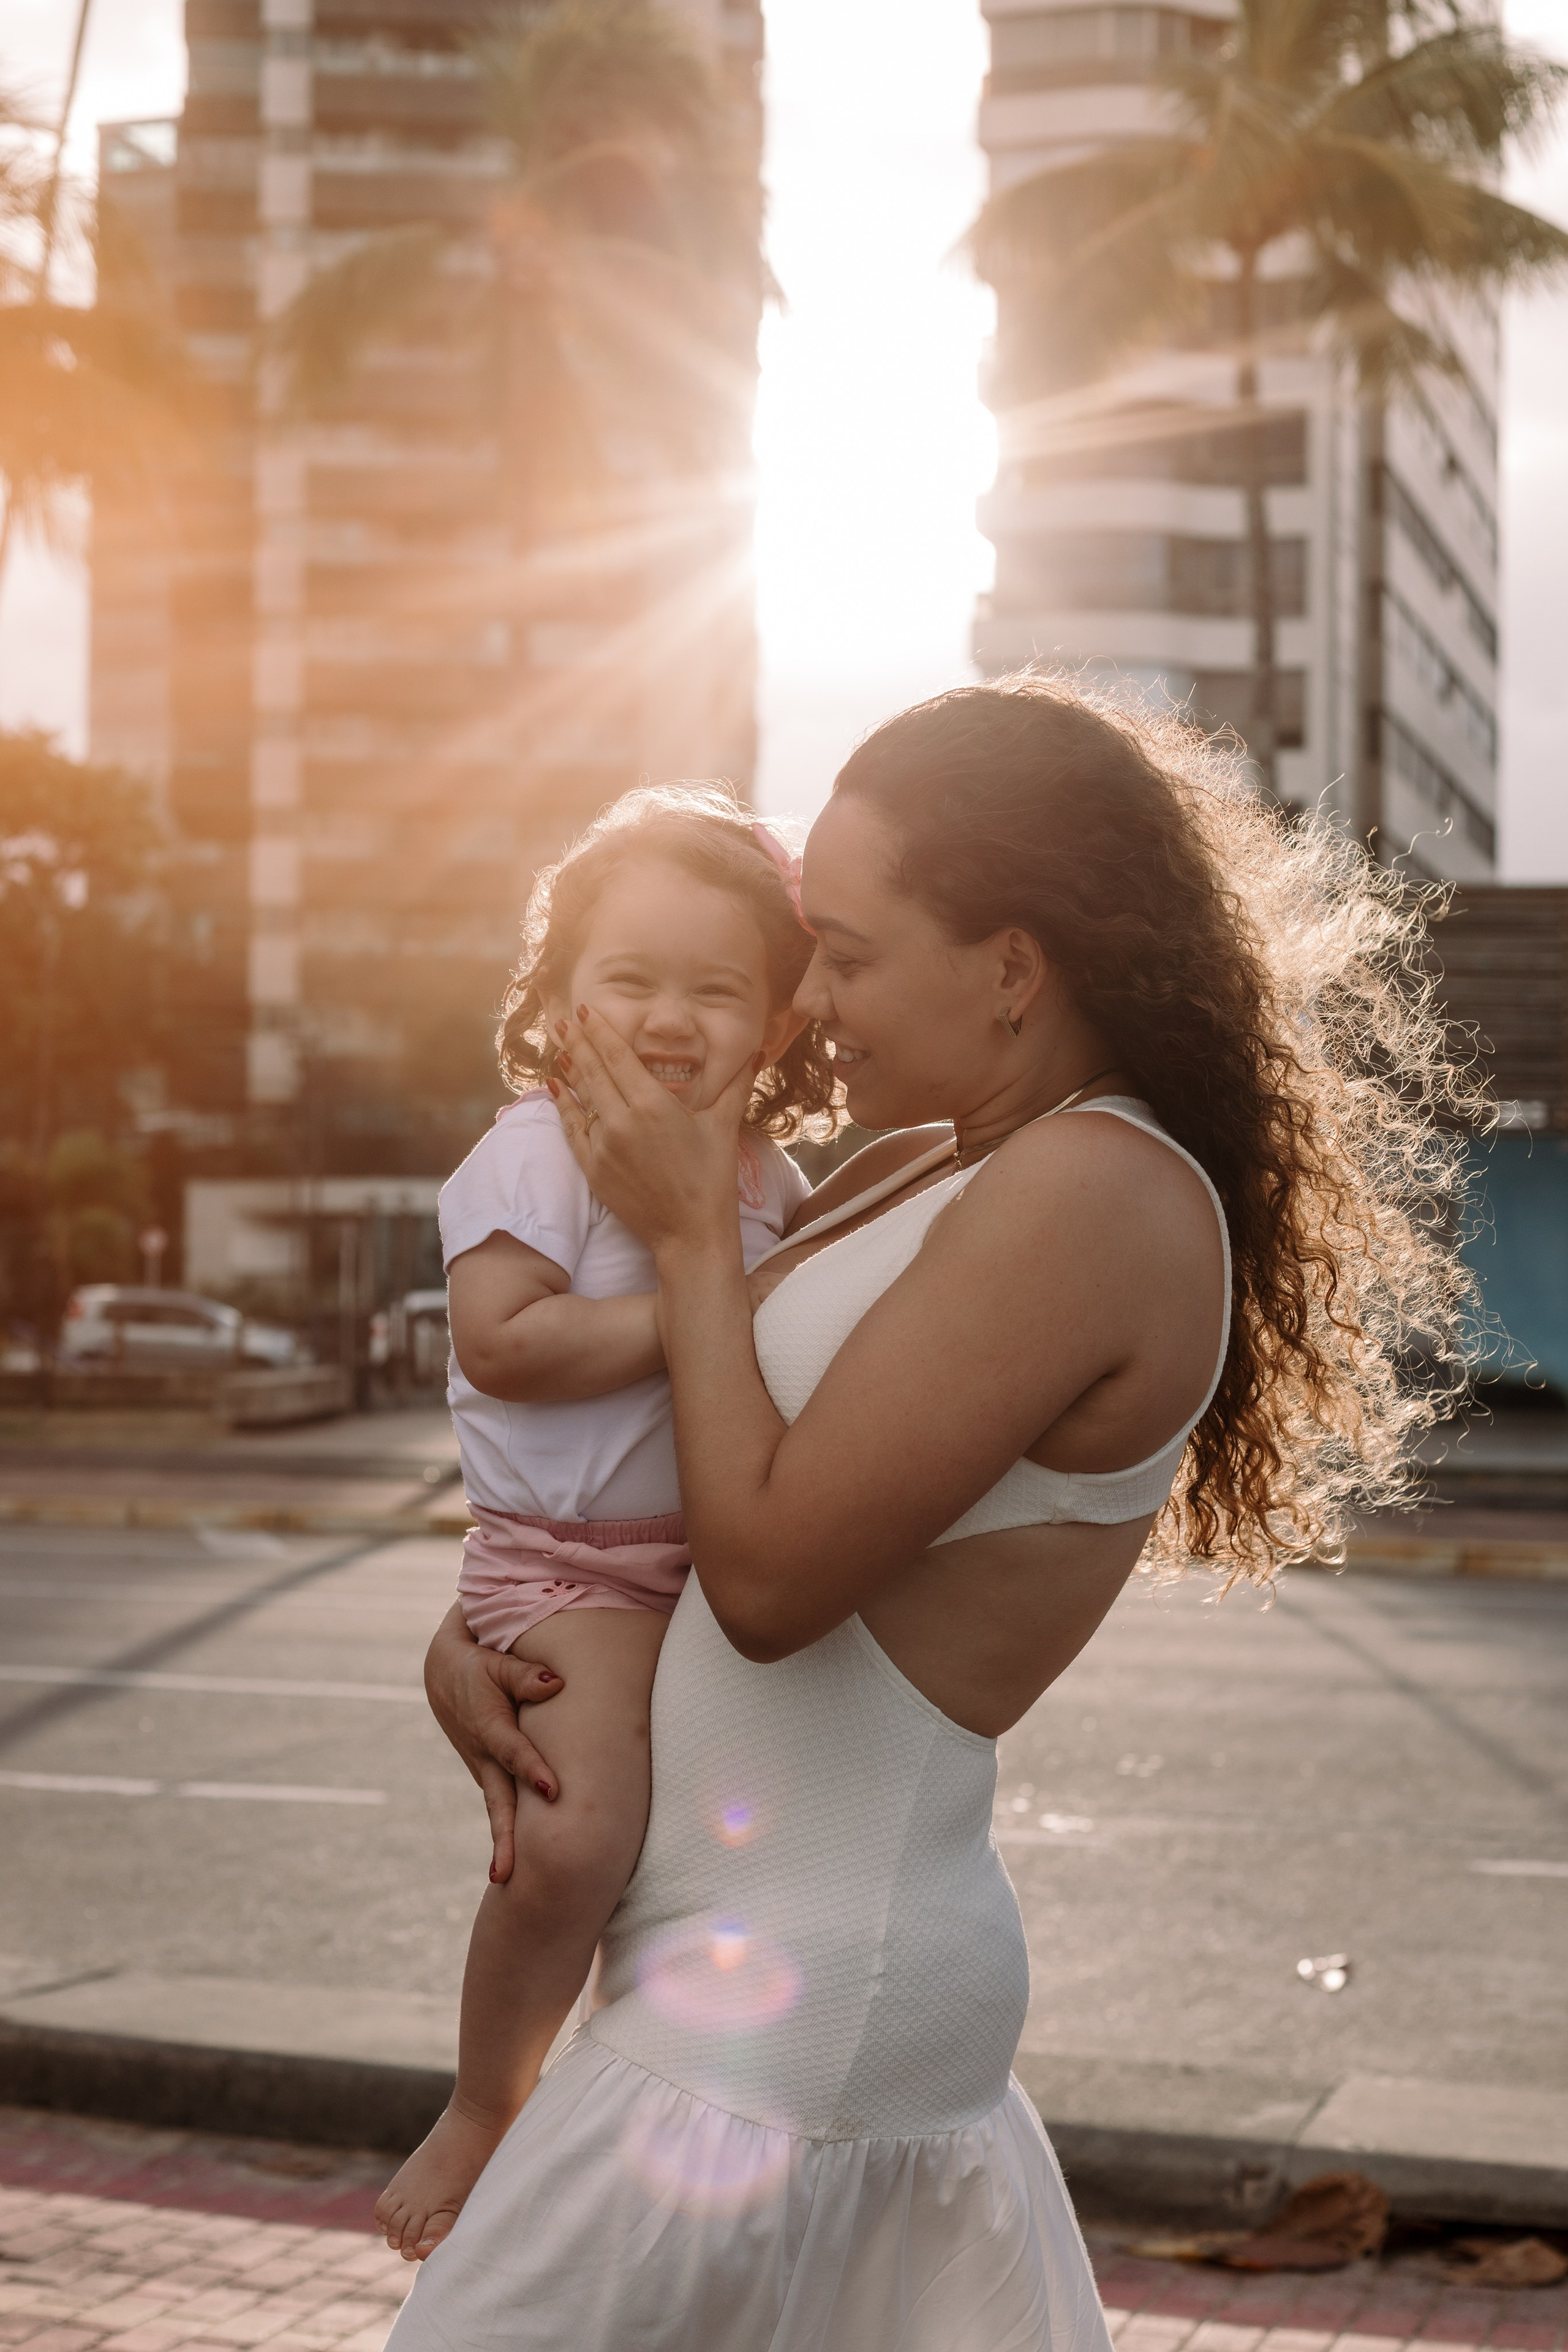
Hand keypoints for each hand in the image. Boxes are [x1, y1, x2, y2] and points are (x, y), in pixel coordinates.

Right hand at [424, 1604, 563, 1882]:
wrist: (443, 1674)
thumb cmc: (476, 1666)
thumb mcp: (495, 1663)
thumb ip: (526, 1675)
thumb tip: (558, 1684)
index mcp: (489, 1728)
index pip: (515, 1752)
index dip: (533, 1769)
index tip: (553, 1791)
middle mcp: (485, 1756)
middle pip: (499, 1803)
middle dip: (505, 1840)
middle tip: (508, 1878)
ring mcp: (484, 1769)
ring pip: (500, 1810)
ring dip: (506, 1844)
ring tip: (514, 1885)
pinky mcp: (489, 1773)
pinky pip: (503, 1804)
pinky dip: (510, 1831)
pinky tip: (520, 1862)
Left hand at [552, 1004, 754, 1255]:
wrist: (690, 1233)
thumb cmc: (712, 1179)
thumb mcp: (724, 1126)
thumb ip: (736, 1085)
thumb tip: (757, 1052)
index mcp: (653, 1105)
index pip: (617, 1056)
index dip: (599, 1031)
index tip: (586, 1009)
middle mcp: (622, 1121)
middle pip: (593, 1071)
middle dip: (576, 1042)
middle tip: (562, 1020)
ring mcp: (604, 1146)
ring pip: (581, 1098)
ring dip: (569, 1069)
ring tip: (559, 1047)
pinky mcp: (593, 1169)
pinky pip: (572, 1128)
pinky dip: (564, 1105)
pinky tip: (556, 1088)